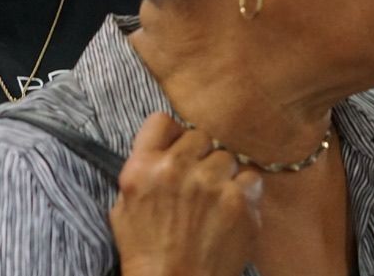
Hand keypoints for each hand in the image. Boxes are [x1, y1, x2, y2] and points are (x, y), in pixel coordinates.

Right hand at [110, 113, 262, 275]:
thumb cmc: (145, 252)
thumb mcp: (123, 207)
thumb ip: (141, 172)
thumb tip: (160, 152)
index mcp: (142, 167)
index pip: (162, 120)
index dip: (172, 133)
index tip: (177, 147)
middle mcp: (176, 169)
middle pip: (200, 135)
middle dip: (200, 155)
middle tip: (198, 178)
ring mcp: (211, 184)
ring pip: (227, 156)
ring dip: (223, 173)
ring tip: (216, 197)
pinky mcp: (240, 203)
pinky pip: (251, 178)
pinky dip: (245, 191)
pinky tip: (233, 208)